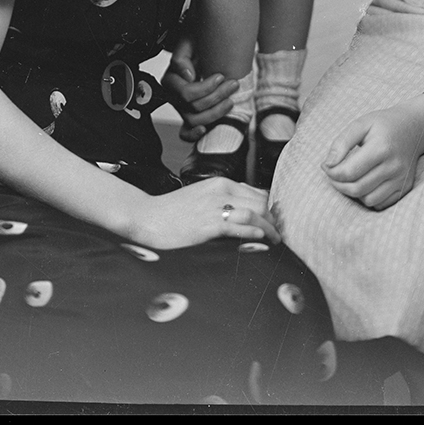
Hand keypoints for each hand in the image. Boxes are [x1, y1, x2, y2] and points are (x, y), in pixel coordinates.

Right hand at [127, 176, 280, 250]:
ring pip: (255, 214)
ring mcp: (216, 207)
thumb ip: (222, 200)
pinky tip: (261, 241)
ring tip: (275, 241)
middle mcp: (221, 190)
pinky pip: (240, 227)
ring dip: (269, 229)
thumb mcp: (201, 197)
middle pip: (261, 202)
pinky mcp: (209, 225)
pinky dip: (255, 233)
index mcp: (221, 183)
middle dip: (273, 220)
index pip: (257, 193)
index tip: (273, 223)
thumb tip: (243, 214)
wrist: (146, 217)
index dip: (269, 209)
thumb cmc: (172, 211)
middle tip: (277, 235)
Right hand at [163, 39, 238, 141]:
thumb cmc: (197, 42)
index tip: (220, 76)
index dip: (206, 88)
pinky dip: (193, 134)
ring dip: (216, 112)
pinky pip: (185, 133)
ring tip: (231, 99)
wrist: (205, 45)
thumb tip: (187, 77)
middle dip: (217, 97)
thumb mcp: (188, 41)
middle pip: (194, 108)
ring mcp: (181, 107)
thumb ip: (181, 57)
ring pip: (195, 120)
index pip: (187, 94)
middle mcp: (173, 96)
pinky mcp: (189, 115)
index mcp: (170, 80)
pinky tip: (205, 130)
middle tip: (233, 84)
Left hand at [321, 97, 423, 209]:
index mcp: (381, 148)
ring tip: (349, 179)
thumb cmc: (383, 124)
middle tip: (333, 175)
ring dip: (353, 193)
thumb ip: (342, 142)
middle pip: (357, 189)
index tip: (326, 166)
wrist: (414, 127)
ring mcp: (401, 179)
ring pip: (368, 200)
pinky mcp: (405, 188)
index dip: (332, 172)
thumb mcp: (361, 124)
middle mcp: (394, 166)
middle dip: (338, 185)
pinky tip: (365, 183)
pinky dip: (368, 198)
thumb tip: (328, 164)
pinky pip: (381, 204)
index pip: (350, 172)